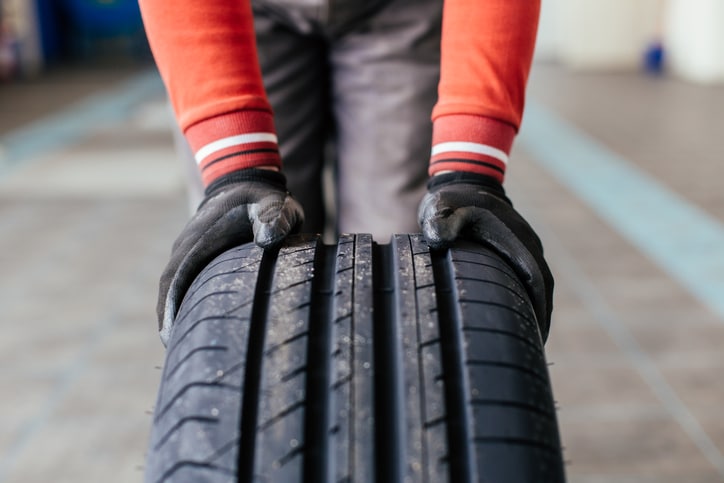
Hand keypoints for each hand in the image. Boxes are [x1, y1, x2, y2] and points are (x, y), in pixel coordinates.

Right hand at [157, 168, 303, 343]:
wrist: (246, 180)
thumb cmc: (263, 198)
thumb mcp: (275, 204)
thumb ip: (275, 217)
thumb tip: (269, 238)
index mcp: (201, 238)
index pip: (178, 276)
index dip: (171, 306)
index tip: (169, 335)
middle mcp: (188, 246)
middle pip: (169, 288)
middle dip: (168, 318)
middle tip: (174, 353)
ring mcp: (189, 250)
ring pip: (174, 286)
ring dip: (173, 312)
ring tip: (180, 347)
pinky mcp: (196, 254)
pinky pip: (183, 282)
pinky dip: (182, 302)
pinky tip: (192, 324)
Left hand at [418, 172, 553, 340]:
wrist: (464, 179)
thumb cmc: (451, 199)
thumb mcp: (441, 208)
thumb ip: (440, 221)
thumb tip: (438, 237)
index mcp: (515, 240)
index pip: (536, 281)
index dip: (540, 311)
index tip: (537, 339)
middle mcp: (527, 244)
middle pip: (543, 289)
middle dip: (541, 320)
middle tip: (532, 353)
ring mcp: (524, 246)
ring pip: (538, 285)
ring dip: (536, 311)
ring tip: (527, 344)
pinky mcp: (517, 249)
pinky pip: (528, 279)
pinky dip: (528, 299)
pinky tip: (516, 319)